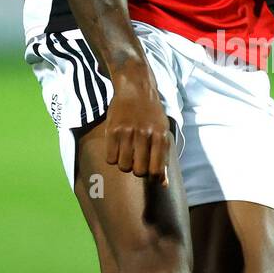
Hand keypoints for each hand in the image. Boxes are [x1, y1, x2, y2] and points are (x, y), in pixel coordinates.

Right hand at [105, 61, 171, 181]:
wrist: (135, 88)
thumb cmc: (151, 113)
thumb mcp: (162, 131)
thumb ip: (163, 158)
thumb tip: (163, 184)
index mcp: (160, 136)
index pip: (156, 170)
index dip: (152, 177)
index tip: (149, 172)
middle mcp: (145, 135)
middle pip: (139, 171)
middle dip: (138, 170)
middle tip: (137, 160)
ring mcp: (128, 132)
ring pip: (123, 166)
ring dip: (125, 164)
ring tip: (127, 154)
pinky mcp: (112, 130)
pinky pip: (110, 158)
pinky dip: (113, 158)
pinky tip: (117, 148)